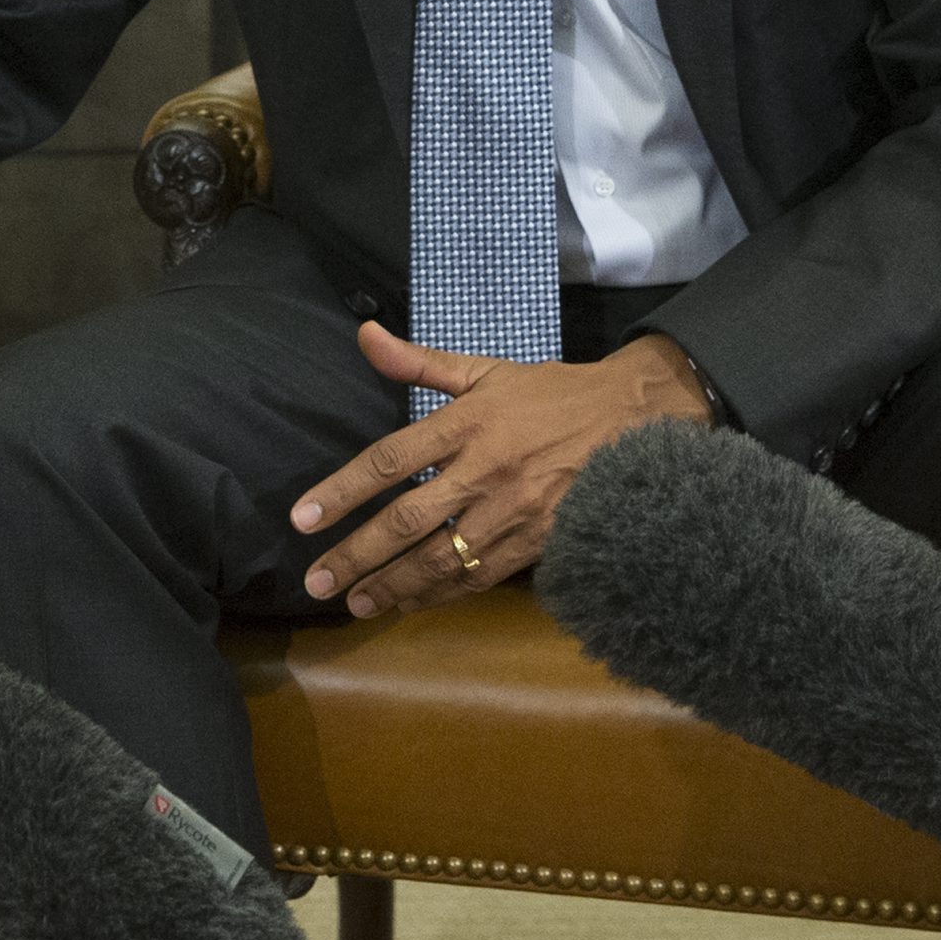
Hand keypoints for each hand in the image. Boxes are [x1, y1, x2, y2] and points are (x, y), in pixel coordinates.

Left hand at [283, 324, 711, 620]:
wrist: (637, 420)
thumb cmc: (551, 394)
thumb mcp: (486, 370)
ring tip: (356, 603)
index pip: (389, 461)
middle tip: (316, 581)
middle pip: (407, 520)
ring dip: (394, 585)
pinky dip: (442, 593)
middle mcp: (485, 469)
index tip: (302, 518)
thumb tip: (364, 336)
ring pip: (442, 558)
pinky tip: (410, 602)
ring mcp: (514, 510)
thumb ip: (419, 362)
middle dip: (357, 554)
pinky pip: (481, 575)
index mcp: (466, 422)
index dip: (342, 491)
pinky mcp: (540, 541)